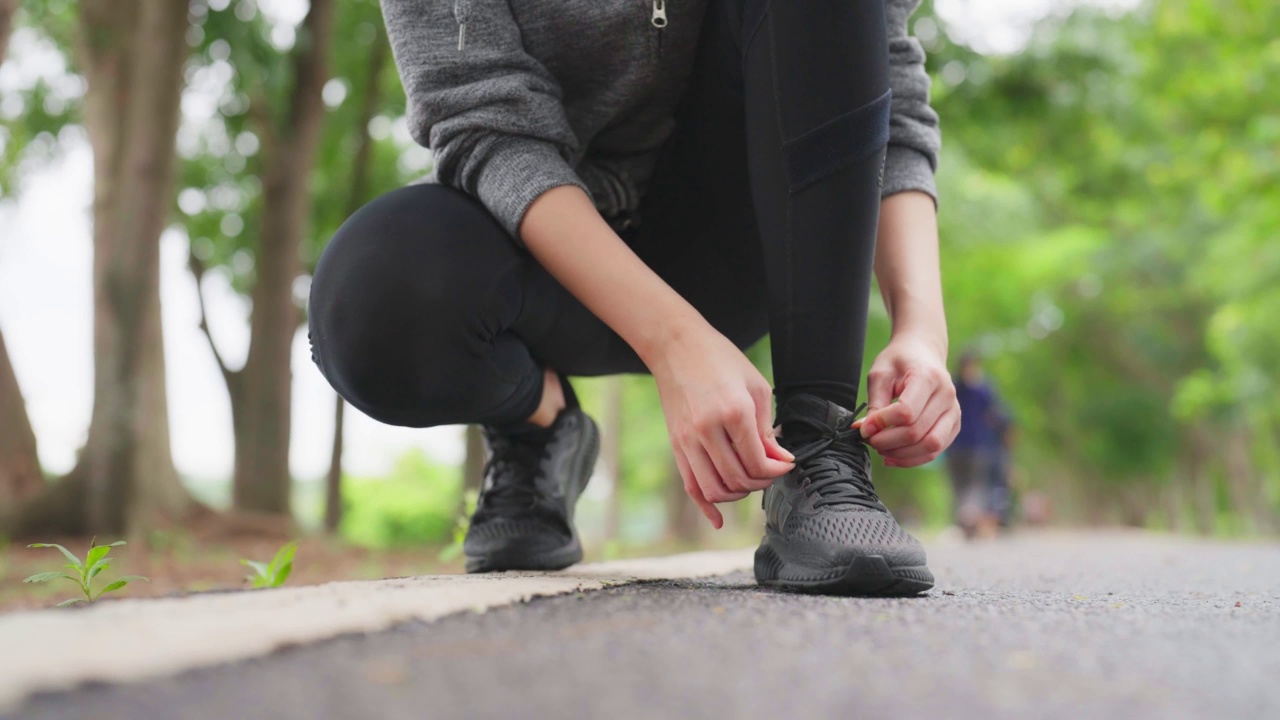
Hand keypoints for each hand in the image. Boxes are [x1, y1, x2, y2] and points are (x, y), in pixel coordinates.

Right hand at [649, 323, 794, 528]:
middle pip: (738, 479)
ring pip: (715, 489)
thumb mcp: (755, 387)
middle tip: (771, 471)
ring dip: (738, 494)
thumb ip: (766, 428)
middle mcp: (707, 430)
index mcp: (733, 413)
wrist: (676, 346)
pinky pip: (691, 486)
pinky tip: (718, 520)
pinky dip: (706, 506)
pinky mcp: (676, 445)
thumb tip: (780, 460)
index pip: (758, 461)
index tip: (787, 464)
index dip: (778, 470)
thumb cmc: (720, 359)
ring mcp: (687, 440)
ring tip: (750, 481)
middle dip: (761, 481)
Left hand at [857, 335, 959, 466]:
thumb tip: (865, 432)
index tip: (864, 427)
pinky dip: (913, 458)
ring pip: (931, 446)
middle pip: (917, 432)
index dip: (882, 424)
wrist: (924, 352)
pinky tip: (894, 455)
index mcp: (928, 377)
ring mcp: (954, 412)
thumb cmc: (899, 361)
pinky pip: (936, 451)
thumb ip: (875, 404)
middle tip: (869, 439)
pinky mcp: (954, 425)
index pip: (906, 411)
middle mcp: (947, 395)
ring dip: (901, 454)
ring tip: (881, 449)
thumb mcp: (880, 374)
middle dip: (888, 441)